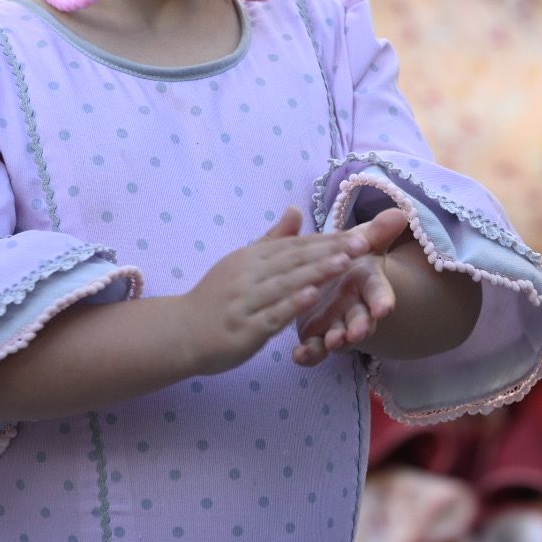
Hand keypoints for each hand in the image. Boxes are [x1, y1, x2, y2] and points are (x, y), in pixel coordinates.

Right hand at [184, 208, 368, 375]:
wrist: (178, 332)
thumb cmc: (215, 298)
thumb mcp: (241, 263)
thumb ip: (272, 239)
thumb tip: (296, 209)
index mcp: (251, 259)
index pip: (296, 246)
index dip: (328, 240)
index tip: (359, 234)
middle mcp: (248, 276)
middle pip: (294, 260)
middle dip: (330, 251)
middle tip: (363, 243)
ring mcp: (245, 302)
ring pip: (285, 284)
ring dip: (315, 272)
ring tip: (344, 263)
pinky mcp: (243, 330)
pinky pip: (270, 315)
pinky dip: (291, 304)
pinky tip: (311, 296)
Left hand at [292, 207, 410, 366]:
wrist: (331, 277)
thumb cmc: (350, 257)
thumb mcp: (362, 241)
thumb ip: (378, 231)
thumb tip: (400, 212)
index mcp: (367, 284)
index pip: (379, 294)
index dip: (382, 301)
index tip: (384, 308)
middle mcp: (355, 308)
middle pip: (362, 321)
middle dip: (360, 327)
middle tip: (356, 333)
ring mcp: (336, 324)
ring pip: (339, 338)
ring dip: (336, 342)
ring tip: (331, 343)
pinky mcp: (316, 335)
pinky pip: (314, 349)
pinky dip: (308, 354)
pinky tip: (298, 355)